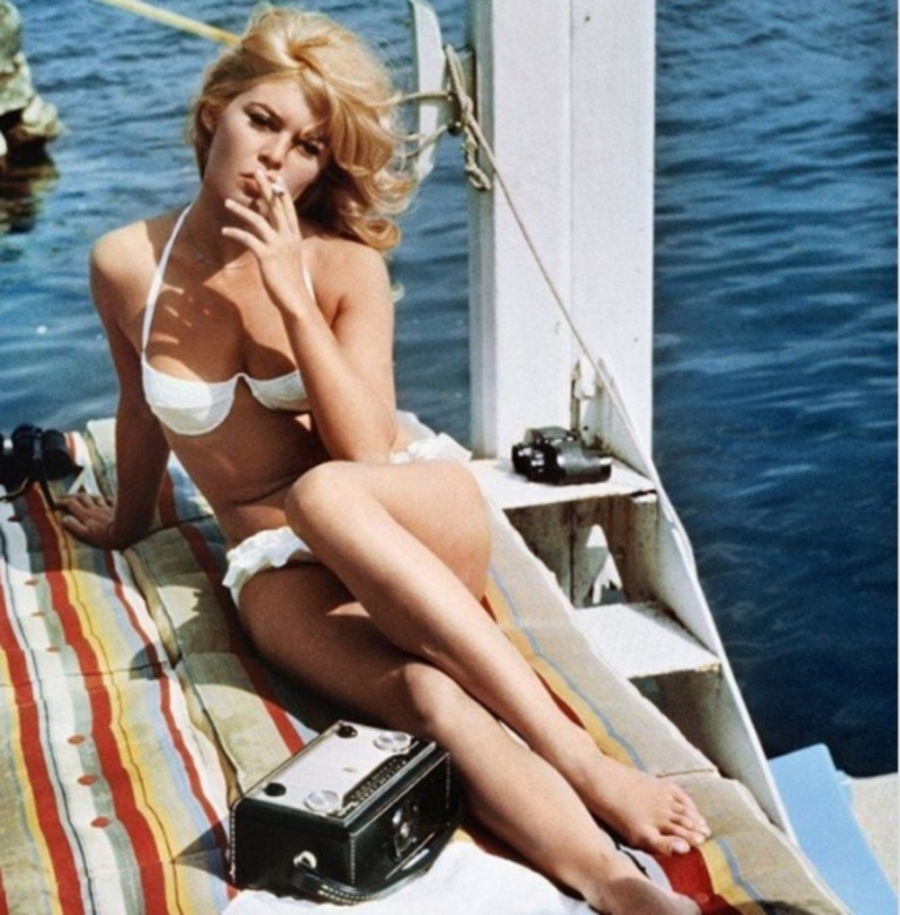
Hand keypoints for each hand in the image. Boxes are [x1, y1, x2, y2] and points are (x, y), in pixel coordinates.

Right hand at [59, 492, 127, 549]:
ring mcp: (108, 507)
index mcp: (87, 515)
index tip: (55, 503)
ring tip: (84, 497)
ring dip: (88, 496)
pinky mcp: (119, 508)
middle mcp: (96, 509)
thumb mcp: (87, 536)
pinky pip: (111, 500)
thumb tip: (64, 519)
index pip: (72, 504)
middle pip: (83, 497)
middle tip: (68, 497)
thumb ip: (75, 527)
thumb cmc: (108, 537)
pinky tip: (106, 500)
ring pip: (96, 497)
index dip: (62, 502)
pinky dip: (105, 499)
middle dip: (73, 496)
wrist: (130, 531)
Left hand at [222, 170, 310, 314]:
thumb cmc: (290, 282)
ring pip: (258, 220)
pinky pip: (248, 239)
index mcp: (294, 237)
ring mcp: (278, 246)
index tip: (276, 178)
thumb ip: (283, 245)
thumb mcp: (290, 259)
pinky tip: (224, 230)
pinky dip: (235, 232)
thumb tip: (275, 238)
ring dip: (241, 210)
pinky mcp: (267, 257)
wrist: (295, 301)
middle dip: (266, 188)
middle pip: (275, 207)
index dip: (282, 193)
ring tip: (227, 202)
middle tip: (257, 172)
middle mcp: (288, 238)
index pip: (288, 209)